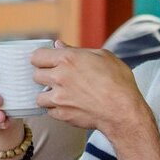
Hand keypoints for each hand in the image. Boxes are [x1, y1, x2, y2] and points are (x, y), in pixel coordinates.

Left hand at [28, 42, 152, 141]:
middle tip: (57, 78)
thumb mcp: (102, 56)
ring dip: (48, 95)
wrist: (124, 111)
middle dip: (45, 76)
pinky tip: (68, 106)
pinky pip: (49, 112)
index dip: (42, 59)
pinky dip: (56, 110)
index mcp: (67, 59)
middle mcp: (59, 77)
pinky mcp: (62, 115)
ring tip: (61, 95)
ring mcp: (59, 98)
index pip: (37, 56)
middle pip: (36, 75)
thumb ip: (77, 50)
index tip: (47, 62)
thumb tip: (59, 45)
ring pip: (38, 96)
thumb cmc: (118, 82)